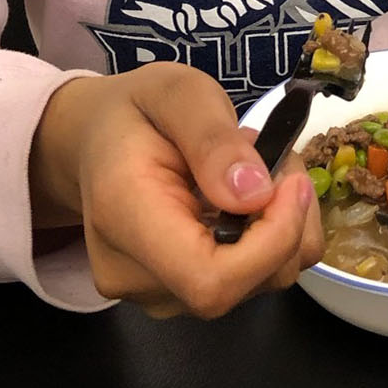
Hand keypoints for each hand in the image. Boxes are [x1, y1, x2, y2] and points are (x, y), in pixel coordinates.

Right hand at [29, 65, 322, 316]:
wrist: (95, 137)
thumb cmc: (136, 109)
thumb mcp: (177, 92)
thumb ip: (213, 138)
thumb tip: (255, 195)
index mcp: (125, 220)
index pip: (210, 281)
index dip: (271, 243)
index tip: (293, 183)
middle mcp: (135, 277)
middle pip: (242, 286)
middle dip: (287, 221)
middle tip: (280, 155)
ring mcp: (155, 294)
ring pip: (255, 286)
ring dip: (284, 227)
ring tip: (260, 169)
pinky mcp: (176, 295)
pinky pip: (245, 282)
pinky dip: (269, 240)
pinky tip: (249, 198)